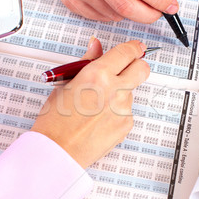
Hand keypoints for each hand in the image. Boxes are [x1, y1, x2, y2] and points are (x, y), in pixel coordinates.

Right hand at [32, 38, 150, 167]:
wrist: (58, 152)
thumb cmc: (55, 121)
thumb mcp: (65, 84)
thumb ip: (87, 62)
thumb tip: (96, 46)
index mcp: (97, 75)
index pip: (127, 52)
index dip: (134, 47)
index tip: (136, 47)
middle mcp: (115, 90)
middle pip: (142, 68)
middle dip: (137, 64)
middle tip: (126, 68)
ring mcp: (123, 108)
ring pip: (131, 91)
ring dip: (120, 92)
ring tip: (96, 104)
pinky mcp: (126, 124)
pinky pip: (127, 110)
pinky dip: (117, 111)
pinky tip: (99, 118)